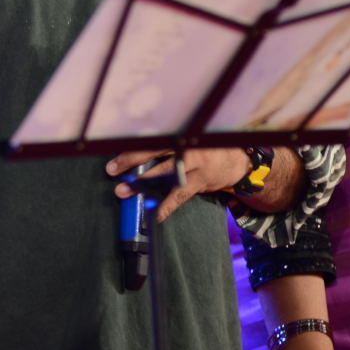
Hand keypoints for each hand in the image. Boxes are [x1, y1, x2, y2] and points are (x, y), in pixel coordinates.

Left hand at [105, 147, 250, 221]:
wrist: (236, 162)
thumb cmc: (204, 148)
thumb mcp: (187, 139)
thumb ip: (166, 143)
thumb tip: (132, 152)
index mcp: (180, 133)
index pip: (153, 136)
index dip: (133, 143)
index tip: (113, 149)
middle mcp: (187, 146)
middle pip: (155, 152)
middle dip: (131, 161)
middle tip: (112, 169)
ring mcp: (194, 165)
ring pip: (164, 175)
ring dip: (142, 184)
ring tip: (124, 191)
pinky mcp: (199, 182)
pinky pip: (178, 196)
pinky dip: (165, 207)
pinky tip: (153, 215)